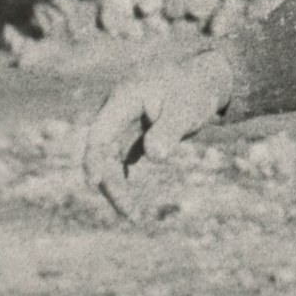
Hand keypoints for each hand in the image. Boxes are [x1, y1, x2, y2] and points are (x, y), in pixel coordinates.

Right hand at [82, 48, 234, 220]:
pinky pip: (119, 159)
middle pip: (102, 151)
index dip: (94, 159)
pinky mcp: (131, 134)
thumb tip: (154, 156)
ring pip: (109, 158)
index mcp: (123, 98)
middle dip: (111, 183)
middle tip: (130, 213)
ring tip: (133, 214)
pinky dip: (123, 178)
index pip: (99, 132)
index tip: (95, 183)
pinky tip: (130, 202)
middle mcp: (116, 111)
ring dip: (116, 184)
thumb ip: (169, 130)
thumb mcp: (186, 109)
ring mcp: (122, 123)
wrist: (202, 81)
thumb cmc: (193, 91)